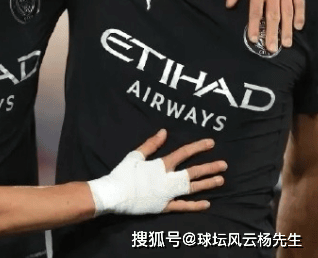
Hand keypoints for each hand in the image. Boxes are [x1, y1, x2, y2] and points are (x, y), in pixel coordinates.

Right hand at [87, 129, 225, 215]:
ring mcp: (168, 194)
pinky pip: (183, 206)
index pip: (183, 153)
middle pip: (193, 172)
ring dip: (207, 184)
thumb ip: (151, 144)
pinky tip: (207, 203)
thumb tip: (164, 132)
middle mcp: (168, 179)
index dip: (198, 147)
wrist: (115, 194)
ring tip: (221, 180)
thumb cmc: (123, 173)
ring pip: (192, 188)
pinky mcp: (165, 206)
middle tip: (224, 165)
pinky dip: (195, 206)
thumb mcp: (135, 155)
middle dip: (209, 167)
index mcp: (161, 165)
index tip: (211, 143)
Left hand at [226, 0, 303, 51]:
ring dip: (287, 28)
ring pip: (287, 10)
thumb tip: (229, 6)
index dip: (254, 25)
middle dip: (272, 32)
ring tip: (286, 43)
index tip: (253, 39)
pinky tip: (298, 25)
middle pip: (273, 14)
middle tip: (271, 48)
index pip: (255, 10)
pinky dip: (299, 13)